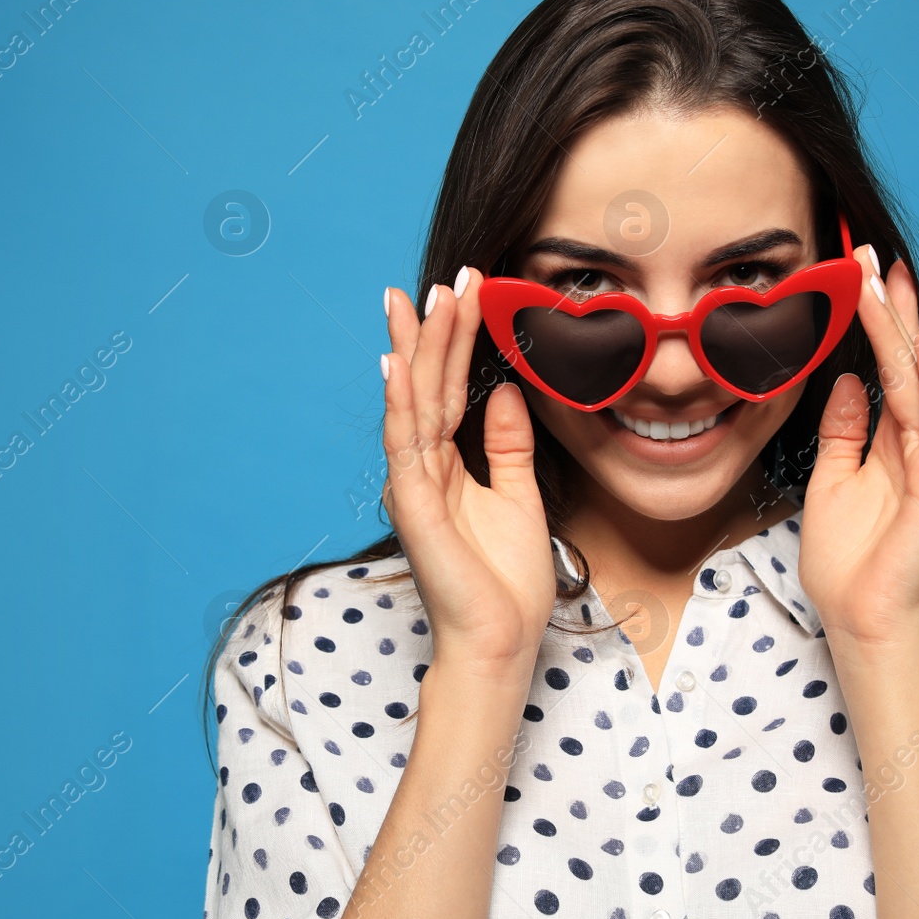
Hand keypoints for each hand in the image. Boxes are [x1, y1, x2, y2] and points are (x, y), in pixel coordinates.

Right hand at [381, 269, 557, 679]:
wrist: (499, 641)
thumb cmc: (505, 582)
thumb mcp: (519, 495)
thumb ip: (509, 445)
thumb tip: (507, 390)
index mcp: (446, 466)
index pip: (449, 390)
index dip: (456, 341)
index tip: (466, 291)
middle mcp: (422, 469)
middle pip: (428, 386)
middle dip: (435, 330)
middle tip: (447, 278)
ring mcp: (413, 485)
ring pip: (415, 403)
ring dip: (419, 350)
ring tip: (423, 299)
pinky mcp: (412, 505)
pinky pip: (405, 444)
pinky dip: (402, 401)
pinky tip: (399, 363)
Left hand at [798, 246, 918, 649]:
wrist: (861, 620)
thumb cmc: (848, 561)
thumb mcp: (832, 479)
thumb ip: (844, 430)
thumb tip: (848, 382)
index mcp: (896, 443)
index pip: (889, 369)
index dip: (877, 322)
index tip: (861, 274)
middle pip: (907, 363)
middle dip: (889, 308)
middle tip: (872, 254)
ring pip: (918, 380)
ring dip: (901, 327)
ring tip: (887, 277)